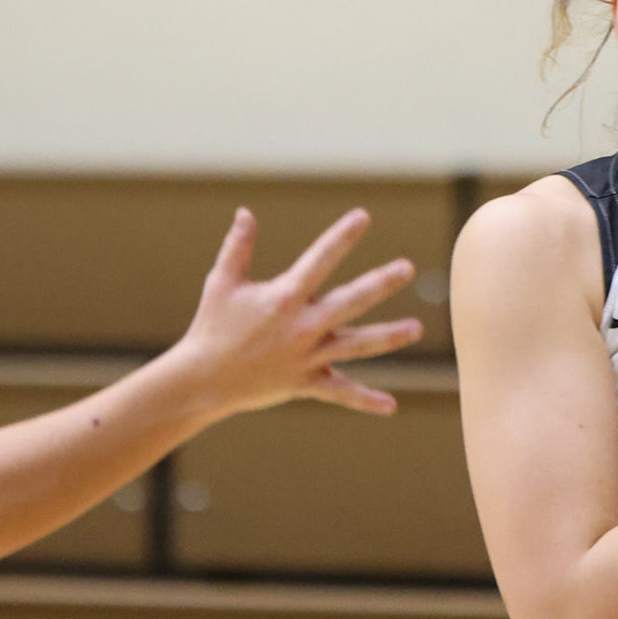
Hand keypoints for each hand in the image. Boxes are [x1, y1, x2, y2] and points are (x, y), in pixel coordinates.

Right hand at [168, 208, 422, 418]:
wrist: (200, 380)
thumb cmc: (212, 327)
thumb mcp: (222, 283)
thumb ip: (237, 247)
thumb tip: (246, 212)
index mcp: (283, 297)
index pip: (319, 260)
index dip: (341, 237)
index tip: (364, 216)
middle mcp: (301, 325)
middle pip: (350, 301)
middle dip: (380, 283)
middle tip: (408, 268)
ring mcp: (306, 356)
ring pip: (356, 346)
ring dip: (388, 337)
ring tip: (416, 328)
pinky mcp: (305, 383)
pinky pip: (340, 393)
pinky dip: (365, 400)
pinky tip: (392, 406)